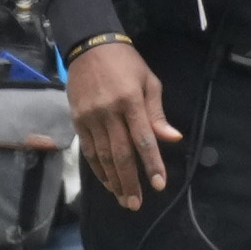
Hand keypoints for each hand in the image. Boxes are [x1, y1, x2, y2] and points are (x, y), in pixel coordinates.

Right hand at [67, 40, 182, 209]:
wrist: (89, 46)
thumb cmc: (126, 64)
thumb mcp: (149, 82)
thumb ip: (157, 113)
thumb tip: (172, 139)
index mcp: (131, 101)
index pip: (143, 139)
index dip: (152, 164)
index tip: (159, 184)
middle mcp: (109, 111)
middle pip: (120, 153)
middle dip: (129, 181)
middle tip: (136, 203)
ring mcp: (90, 117)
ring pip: (102, 156)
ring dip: (113, 180)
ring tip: (124, 199)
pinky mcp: (77, 120)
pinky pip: (88, 150)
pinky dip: (98, 169)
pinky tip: (107, 182)